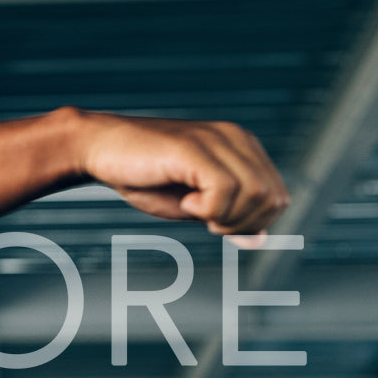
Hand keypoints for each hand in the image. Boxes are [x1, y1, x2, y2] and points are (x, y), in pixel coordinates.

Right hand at [71, 109, 289, 235]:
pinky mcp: (193, 147)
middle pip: (274, 198)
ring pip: (256, 194)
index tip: (216, 223)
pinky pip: (225, 188)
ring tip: (193, 208)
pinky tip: (185, 202)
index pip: (278, 197)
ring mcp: (216, 140)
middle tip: (206, 220)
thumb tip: (259, 239)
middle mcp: (235, 139)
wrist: (99, 149)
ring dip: (226, 217)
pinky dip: (208, 208)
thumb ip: (227, 216)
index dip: (252, 223)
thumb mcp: (194, 205)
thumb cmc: (143, 176)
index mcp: (241, 148)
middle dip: (243, 224)